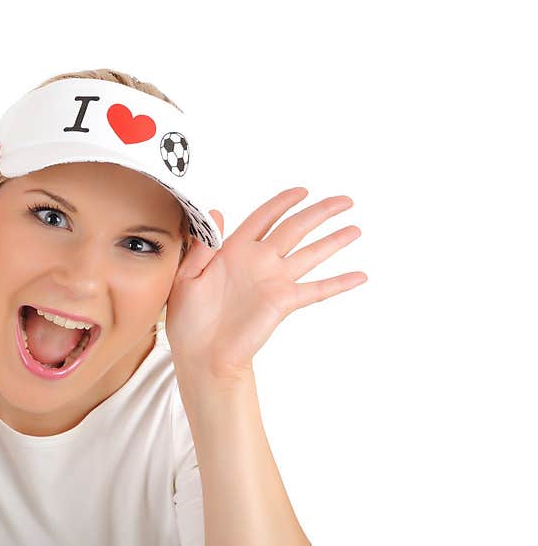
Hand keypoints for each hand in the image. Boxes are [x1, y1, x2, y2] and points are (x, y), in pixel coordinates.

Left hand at [165, 187, 366, 381]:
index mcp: (233, 250)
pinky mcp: (283, 302)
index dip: (283, 202)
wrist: (200, 354)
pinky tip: (359, 276)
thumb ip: (201, 246)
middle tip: (344, 201)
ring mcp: (274, 281)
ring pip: (311, 254)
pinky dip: (339, 283)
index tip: (302, 191)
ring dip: (334, 241)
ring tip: (355, 229)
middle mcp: (259, 261)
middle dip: (319, 213)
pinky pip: (316, 289)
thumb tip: (215, 212)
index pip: (264, 218)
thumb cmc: (187, 319)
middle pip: (295, 228)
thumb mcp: (185, 277)